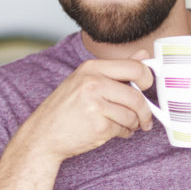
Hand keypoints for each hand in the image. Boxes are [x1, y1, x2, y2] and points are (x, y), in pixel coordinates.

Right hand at [15, 50, 154, 162]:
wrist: (43, 134)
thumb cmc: (65, 108)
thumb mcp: (85, 81)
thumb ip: (117, 69)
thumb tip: (144, 54)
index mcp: (91, 68)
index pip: (134, 67)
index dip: (148, 78)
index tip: (147, 87)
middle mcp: (93, 83)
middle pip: (136, 95)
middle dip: (145, 111)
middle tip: (145, 119)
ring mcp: (95, 105)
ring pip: (132, 115)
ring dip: (132, 124)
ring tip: (122, 126)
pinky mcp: (99, 126)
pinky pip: (123, 129)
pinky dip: (122, 133)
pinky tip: (110, 132)